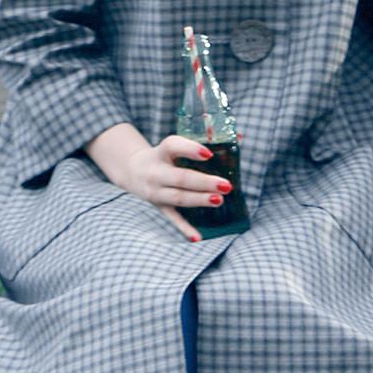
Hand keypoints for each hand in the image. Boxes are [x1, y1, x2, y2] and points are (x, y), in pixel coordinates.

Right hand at [87, 130, 232, 241]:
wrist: (132, 170)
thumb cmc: (165, 155)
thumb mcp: (175, 145)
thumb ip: (205, 140)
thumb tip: (240, 135)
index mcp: (162, 152)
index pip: (173, 146)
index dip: (191, 149)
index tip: (209, 154)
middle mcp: (156, 172)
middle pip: (180, 178)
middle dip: (204, 182)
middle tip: (226, 185)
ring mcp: (156, 191)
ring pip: (178, 197)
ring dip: (199, 200)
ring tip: (219, 200)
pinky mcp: (159, 206)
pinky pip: (172, 218)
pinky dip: (185, 229)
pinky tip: (198, 237)